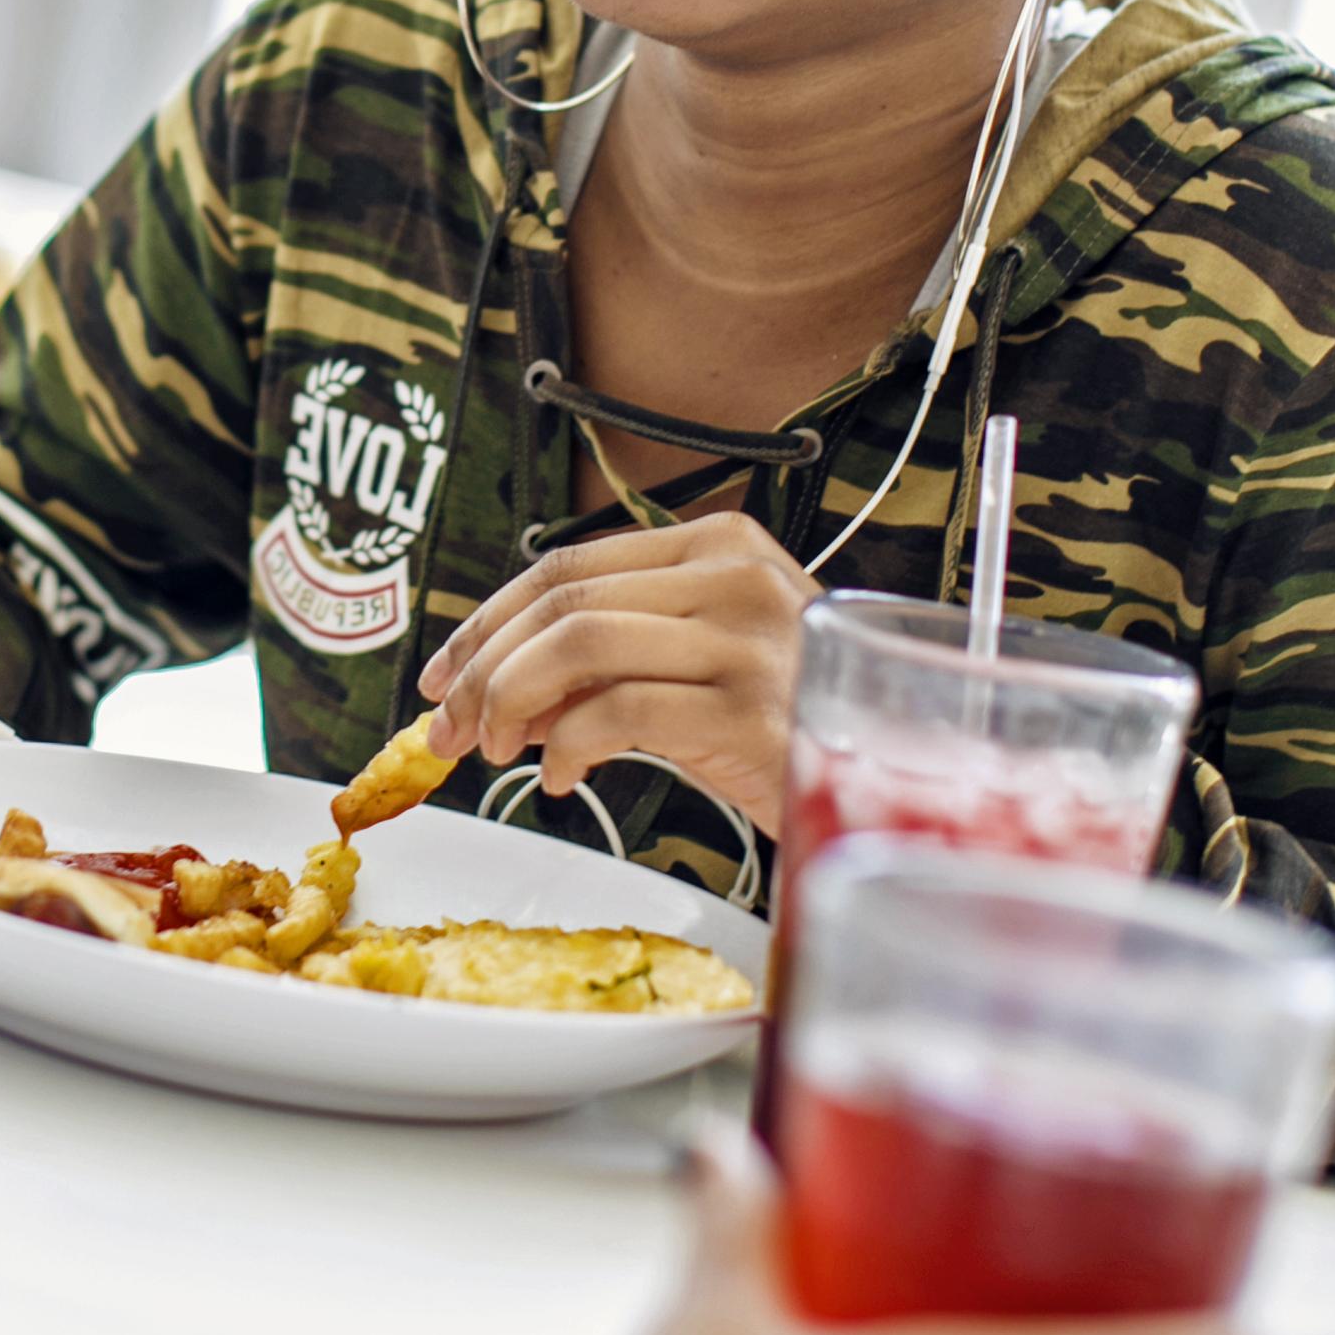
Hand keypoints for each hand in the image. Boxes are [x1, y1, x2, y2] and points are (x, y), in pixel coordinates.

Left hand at [416, 512, 813, 826]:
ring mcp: (746, 639)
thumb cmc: (783, 728)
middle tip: (449, 724)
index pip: (567, 564)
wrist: (889, 789)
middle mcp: (734, 577)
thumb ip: (607, 661)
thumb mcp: (693, 672)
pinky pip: (617, 712)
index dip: (487, 618)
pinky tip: (558, 776)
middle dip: (483, 666)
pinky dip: (565, 746)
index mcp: (719, 545)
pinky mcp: (748, 710)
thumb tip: (490, 687)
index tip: (444, 669)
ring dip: (509, 700)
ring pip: (578, 644)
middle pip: (562, 602)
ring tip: (493, 748)